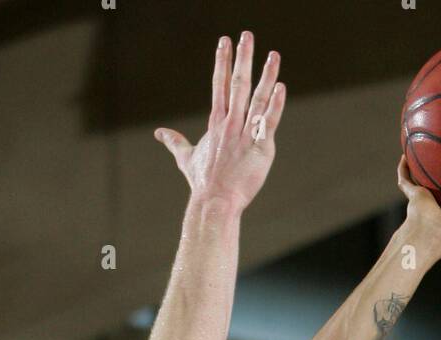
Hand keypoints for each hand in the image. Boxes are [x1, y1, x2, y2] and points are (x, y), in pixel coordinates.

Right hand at [155, 32, 284, 212]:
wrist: (214, 203)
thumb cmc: (202, 183)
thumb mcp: (186, 158)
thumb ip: (175, 142)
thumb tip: (159, 133)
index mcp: (216, 123)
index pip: (220, 86)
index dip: (222, 62)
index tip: (224, 42)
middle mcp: (230, 124)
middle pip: (238, 85)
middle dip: (242, 59)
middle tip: (247, 35)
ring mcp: (244, 135)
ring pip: (257, 99)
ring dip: (265, 75)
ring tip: (273, 54)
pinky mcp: (260, 148)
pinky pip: (268, 122)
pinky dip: (274, 105)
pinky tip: (280, 87)